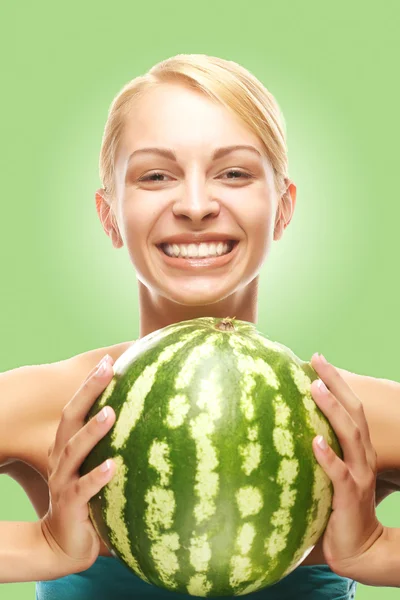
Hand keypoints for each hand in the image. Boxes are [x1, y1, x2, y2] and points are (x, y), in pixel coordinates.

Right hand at [40, 354, 116, 575]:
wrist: (64, 546)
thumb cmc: (91, 502)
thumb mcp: (102, 470)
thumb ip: (120, 449)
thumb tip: (159, 428)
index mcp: (69, 448)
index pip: (77, 408)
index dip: (90, 383)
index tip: (109, 360)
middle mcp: (62, 460)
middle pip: (70, 418)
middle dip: (87, 391)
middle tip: (106, 368)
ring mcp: (63, 482)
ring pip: (73, 451)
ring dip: (92, 431)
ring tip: (111, 413)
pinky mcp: (69, 506)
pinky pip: (82, 490)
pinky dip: (96, 476)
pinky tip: (113, 466)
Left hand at [309, 353, 384, 581]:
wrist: (357, 548)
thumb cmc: (336, 506)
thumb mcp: (328, 472)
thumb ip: (314, 451)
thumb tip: (279, 429)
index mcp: (356, 449)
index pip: (349, 407)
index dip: (336, 382)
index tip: (316, 359)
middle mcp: (361, 456)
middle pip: (353, 411)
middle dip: (336, 383)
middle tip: (318, 360)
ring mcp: (358, 475)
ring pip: (350, 435)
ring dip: (333, 410)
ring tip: (316, 389)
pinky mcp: (350, 496)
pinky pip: (340, 473)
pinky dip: (328, 456)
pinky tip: (315, 441)